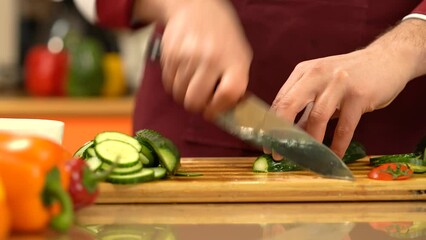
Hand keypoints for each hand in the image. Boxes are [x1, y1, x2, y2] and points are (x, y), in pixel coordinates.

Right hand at [156, 0, 251, 118]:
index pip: (226, 96)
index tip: (214, 110)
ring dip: (185, 94)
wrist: (196, 7)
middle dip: (197, 106)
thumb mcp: (239, 55)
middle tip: (201, 100)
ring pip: (180, 95)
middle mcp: (210, 59)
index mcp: (234, 61)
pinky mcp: (170, 55)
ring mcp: (187, 57)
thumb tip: (226, 112)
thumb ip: (235, 83)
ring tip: (193, 82)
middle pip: (196, 101)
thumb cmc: (222, 36)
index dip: (219, 109)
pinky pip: (169, 84)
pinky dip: (175, 84)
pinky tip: (183, 73)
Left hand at [270, 47, 412, 157]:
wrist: (388, 59)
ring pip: (317, 117)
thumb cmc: (350, 76)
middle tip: (277, 154)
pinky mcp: (359, 95)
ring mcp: (338, 83)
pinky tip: (334, 156)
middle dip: (280, 134)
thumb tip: (287, 135)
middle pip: (289, 105)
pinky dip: (338, 144)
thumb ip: (305, 107)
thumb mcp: (322, 85)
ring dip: (310, 142)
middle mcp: (317, 75)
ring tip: (305, 158)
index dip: (270, 126)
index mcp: (303, 72)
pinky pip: (345, 126)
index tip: (267, 145)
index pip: (280, 100)